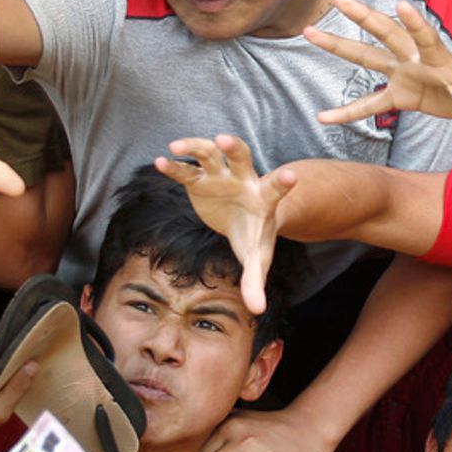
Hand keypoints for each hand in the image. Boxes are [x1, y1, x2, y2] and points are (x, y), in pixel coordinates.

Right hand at [155, 134, 293, 314]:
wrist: (243, 218)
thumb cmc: (254, 236)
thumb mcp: (256, 259)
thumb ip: (256, 282)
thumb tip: (257, 311)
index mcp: (263, 198)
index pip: (275, 188)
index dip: (282, 183)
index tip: (292, 176)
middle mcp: (242, 180)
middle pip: (241, 158)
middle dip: (233, 148)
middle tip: (224, 140)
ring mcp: (220, 176)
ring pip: (208, 153)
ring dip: (194, 147)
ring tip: (175, 147)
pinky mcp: (200, 180)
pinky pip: (186, 170)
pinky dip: (173, 166)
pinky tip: (159, 162)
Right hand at [305, 0, 451, 180]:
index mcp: (444, 64)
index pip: (429, 43)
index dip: (417, 27)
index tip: (401, 6)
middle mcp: (420, 63)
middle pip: (387, 36)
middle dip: (362, 18)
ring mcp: (407, 74)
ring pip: (370, 55)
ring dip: (341, 43)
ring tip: (310, 30)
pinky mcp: (402, 92)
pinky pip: (369, 103)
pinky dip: (349, 111)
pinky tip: (324, 116)